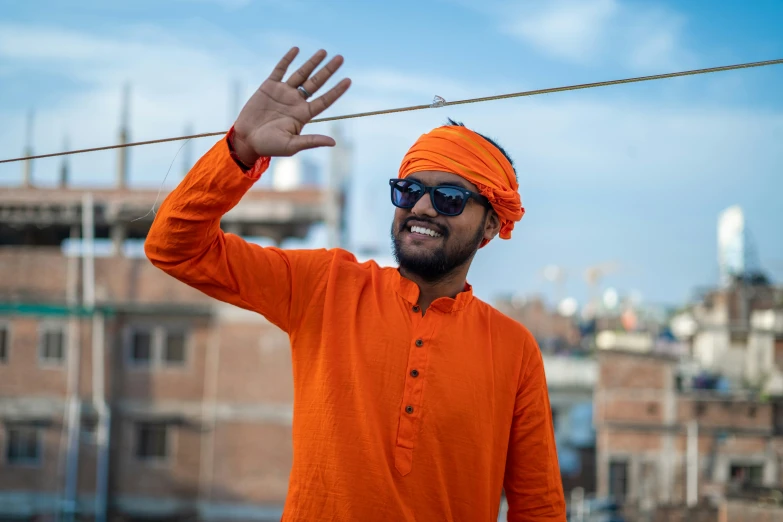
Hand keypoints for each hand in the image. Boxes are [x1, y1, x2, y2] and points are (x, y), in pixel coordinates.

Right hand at [233, 47, 350, 163]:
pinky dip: (288, 59)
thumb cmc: (269, 146)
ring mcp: (283, 93)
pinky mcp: (269, 87)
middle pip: (316, 83)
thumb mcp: (292, 145)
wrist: (247, 140)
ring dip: (312, 63)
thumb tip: (333, 142)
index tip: (348, 80)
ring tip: (324, 51)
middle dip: (328, 71)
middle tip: (340, 58)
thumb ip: (311, 141)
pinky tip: (296, 49)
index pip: (325, 100)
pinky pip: (280, 70)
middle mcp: (296, 102)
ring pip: (301, 74)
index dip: (336, 90)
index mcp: (303, 115)